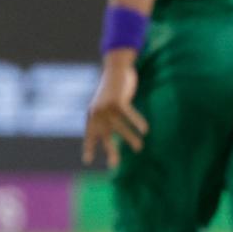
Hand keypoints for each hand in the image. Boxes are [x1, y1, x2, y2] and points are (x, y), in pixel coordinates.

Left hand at [82, 53, 147, 167]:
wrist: (115, 67)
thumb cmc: (112, 88)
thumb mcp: (105, 103)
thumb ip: (105, 117)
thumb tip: (109, 132)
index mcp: (92, 114)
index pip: (89, 133)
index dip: (88, 146)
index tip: (87, 160)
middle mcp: (97, 112)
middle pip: (103, 135)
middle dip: (109, 150)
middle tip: (114, 164)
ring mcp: (106, 106)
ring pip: (118, 127)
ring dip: (129, 138)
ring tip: (139, 148)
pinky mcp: (117, 100)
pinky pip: (128, 114)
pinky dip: (137, 122)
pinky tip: (145, 129)